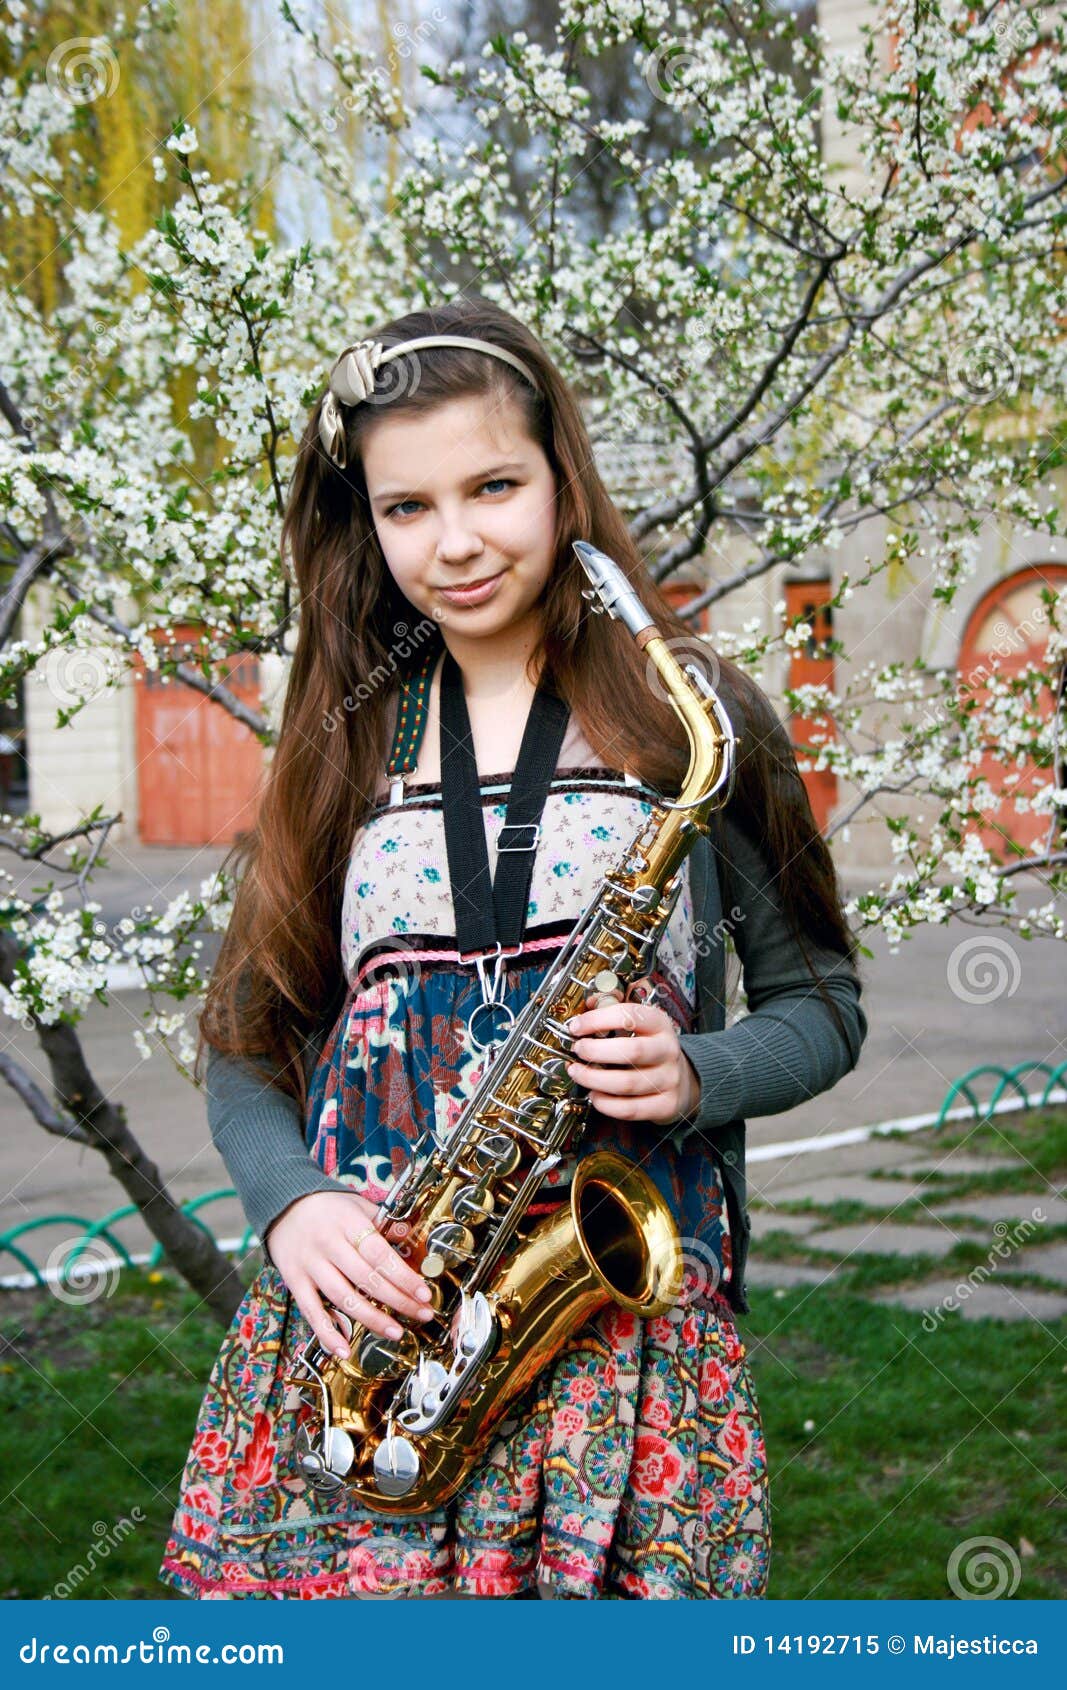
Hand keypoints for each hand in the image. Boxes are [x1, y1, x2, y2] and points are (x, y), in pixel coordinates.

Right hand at [265, 1191, 435, 1357]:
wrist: (281, 1205)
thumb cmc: (327, 1207)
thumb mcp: (357, 1204)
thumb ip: (383, 1222)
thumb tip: (410, 1237)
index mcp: (348, 1222)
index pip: (379, 1254)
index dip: (403, 1276)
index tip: (424, 1293)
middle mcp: (328, 1244)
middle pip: (366, 1278)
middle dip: (398, 1300)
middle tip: (422, 1314)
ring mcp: (310, 1264)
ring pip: (342, 1297)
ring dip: (371, 1319)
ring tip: (395, 1331)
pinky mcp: (294, 1281)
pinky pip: (311, 1311)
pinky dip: (327, 1333)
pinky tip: (344, 1349)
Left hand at [564, 980, 701, 1125]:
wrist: (683, 1079)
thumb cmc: (652, 1049)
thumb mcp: (641, 1025)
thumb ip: (613, 1014)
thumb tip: (586, 1009)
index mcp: (659, 1024)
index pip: (629, 1016)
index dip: (598, 1020)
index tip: (576, 1027)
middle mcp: (667, 1050)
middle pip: (632, 1051)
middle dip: (596, 1051)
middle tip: (578, 1050)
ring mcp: (669, 1079)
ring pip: (628, 1083)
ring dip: (594, 1079)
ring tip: (578, 1073)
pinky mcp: (665, 1105)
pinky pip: (631, 1109)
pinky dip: (606, 1104)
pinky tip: (595, 1095)